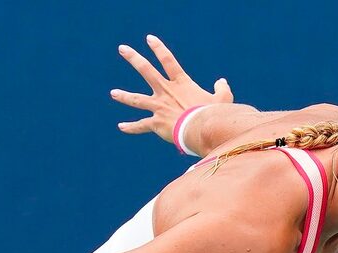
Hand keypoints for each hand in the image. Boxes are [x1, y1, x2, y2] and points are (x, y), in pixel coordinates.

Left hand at [110, 35, 233, 142]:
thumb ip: (222, 89)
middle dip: (134, 58)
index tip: (149, 39)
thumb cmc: (213, 113)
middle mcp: (166, 92)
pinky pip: (141, 125)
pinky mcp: (156, 123)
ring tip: (113, 93)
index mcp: (182, 84)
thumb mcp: (223, 98)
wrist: (201, 128)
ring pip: (136, 99)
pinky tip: (121, 127)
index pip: (168, 61)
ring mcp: (159, 107)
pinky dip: (131, 127)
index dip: (158, 49)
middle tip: (122, 49)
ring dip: (124, 96)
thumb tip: (222, 82)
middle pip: (147, 71)